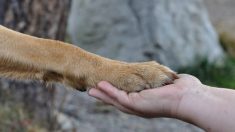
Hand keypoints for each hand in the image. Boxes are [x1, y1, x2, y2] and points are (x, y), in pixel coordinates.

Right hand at [88, 74, 202, 117]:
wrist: (189, 97)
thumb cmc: (183, 90)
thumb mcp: (167, 83)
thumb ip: (163, 80)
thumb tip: (170, 76)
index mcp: (145, 102)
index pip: (127, 97)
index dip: (115, 93)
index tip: (106, 88)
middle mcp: (139, 107)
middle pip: (117, 101)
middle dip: (105, 96)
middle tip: (92, 91)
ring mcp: (137, 106)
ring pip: (115, 101)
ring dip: (103, 95)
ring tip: (91, 90)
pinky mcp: (136, 104)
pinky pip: (119, 97)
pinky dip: (108, 91)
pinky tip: (100, 86)